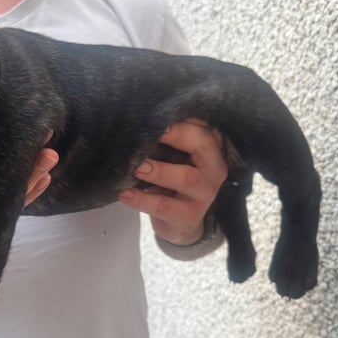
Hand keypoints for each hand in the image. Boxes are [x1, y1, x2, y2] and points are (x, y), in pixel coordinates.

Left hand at [119, 119, 226, 244]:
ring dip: (159, 170)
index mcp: (211, 151)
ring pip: (186, 178)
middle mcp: (213, 171)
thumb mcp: (176, 158)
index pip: (204, 128)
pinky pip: (164, 206)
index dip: (183, 121)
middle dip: (178, 136)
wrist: (180, 222)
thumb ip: (169, 139)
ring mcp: (203, 195)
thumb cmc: (174, 180)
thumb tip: (143, 118)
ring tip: (136, 166)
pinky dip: (142, 199)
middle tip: (152, 134)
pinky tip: (124, 193)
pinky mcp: (187, 216)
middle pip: (203, 147)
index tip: (158, 115)